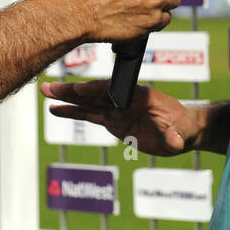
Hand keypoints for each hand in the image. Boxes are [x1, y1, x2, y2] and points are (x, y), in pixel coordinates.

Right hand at [42, 79, 203, 155]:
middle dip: (72, 91)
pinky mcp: (113, 121)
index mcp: (140, 95)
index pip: (114, 91)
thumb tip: (174, 142)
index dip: (95, 90)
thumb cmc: (184, 128)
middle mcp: (124, 99)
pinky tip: (56, 110)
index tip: (78, 91)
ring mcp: (116, 109)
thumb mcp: (183, 133)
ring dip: (67, 99)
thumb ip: (175, 136)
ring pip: (88, 103)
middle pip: (95, 93)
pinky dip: (73, 113)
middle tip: (49, 87)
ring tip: (45, 93)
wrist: (183, 131)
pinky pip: (90, 116)